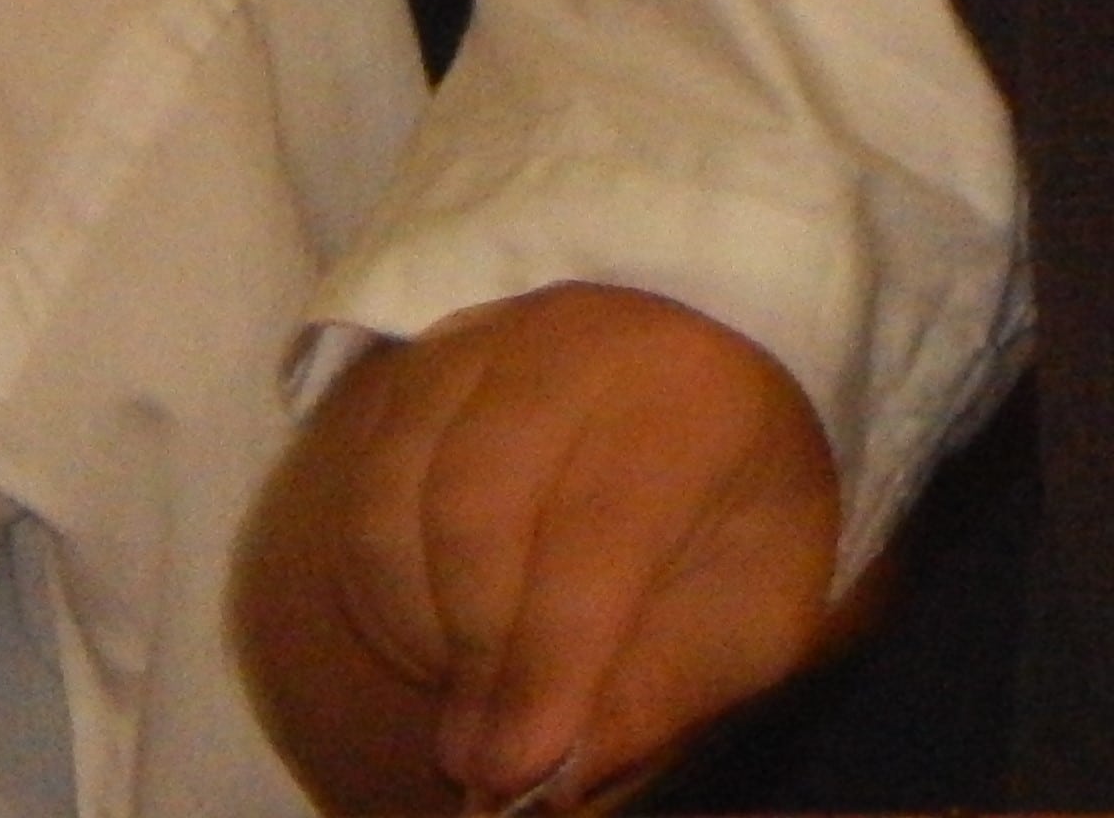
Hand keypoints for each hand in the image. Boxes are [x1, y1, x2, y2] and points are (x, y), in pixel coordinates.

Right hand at [235, 285, 842, 814]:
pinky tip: (436, 631)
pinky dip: (381, 578)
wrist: (710, 389)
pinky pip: (366, 476)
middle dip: (472, 652)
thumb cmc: (737, 515)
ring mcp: (489, 339)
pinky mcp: (424, 359)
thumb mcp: (748, 616)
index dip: (546, 662)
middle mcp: (579, 343)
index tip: (516, 768)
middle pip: (476, 505)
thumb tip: (553, 779)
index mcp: (689, 396)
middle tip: (483, 757)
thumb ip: (660, 694)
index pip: (597, 530)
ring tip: (467, 693)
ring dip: (416, 620)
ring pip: (399, 491)